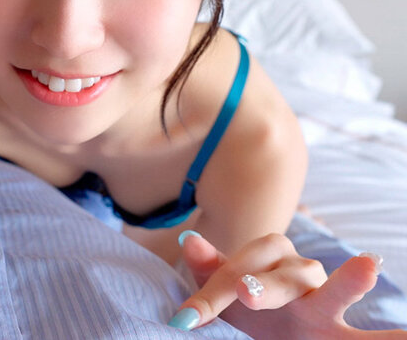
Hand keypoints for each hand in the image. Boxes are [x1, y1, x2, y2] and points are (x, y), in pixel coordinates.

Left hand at [170, 231, 406, 338]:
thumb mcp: (225, 291)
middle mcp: (299, 275)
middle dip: (263, 285)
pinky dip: (395, 338)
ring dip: (349, 280)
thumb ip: (210, 268)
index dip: (209, 295)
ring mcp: (323, 303)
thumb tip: (189, 239)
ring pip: (334, 289)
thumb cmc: (248, 307)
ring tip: (369, 265)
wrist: (274, 331)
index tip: (183, 321)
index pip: (238, 270)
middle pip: (282, 273)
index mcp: (268, 259)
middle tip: (243, 292)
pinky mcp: (340, 336)